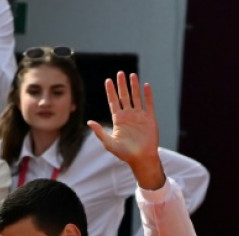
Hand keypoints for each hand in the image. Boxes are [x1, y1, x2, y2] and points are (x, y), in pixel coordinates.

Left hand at [88, 72, 164, 188]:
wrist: (141, 158)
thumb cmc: (124, 153)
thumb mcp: (109, 143)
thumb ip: (99, 131)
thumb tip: (88, 122)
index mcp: (118, 120)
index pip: (114, 102)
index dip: (111, 91)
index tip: (108, 80)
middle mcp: (128, 115)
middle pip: (124, 96)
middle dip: (122, 85)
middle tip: (120, 73)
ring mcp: (139, 116)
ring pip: (136, 97)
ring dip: (134, 86)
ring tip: (132, 75)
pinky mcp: (150, 118)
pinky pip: (148, 104)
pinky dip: (147, 95)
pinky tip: (146, 85)